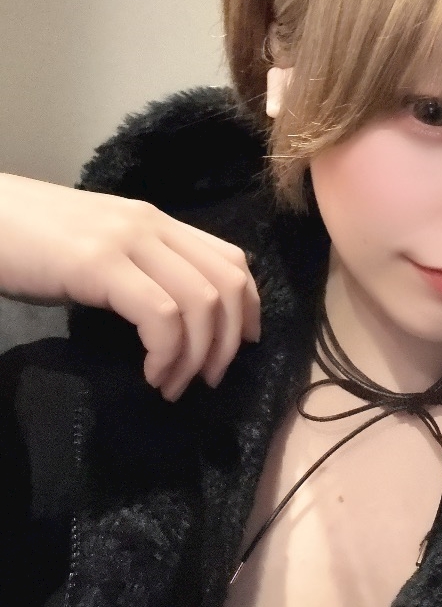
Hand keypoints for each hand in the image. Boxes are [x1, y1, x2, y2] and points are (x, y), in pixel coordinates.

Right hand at [0, 174, 259, 399]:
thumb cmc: (26, 241)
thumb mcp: (97, 251)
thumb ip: (138, 269)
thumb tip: (173, 318)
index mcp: (155, 221)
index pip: (230, 258)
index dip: (249, 306)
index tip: (242, 344)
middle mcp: (151, 224)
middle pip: (227, 283)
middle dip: (229, 340)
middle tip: (209, 379)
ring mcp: (126, 240)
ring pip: (201, 302)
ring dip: (197, 355)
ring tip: (174, 385)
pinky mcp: (98, 263)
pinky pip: (161, 315)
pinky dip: (168, 352)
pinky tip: (152, 373)